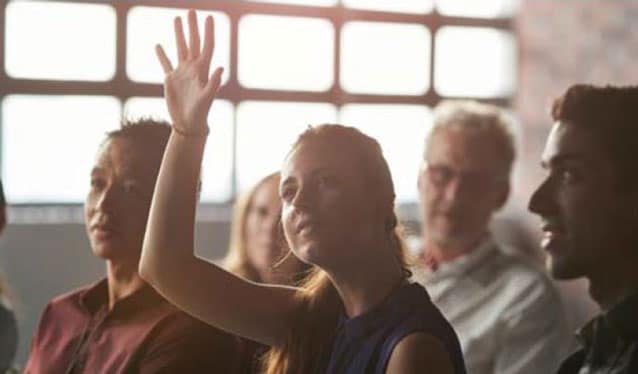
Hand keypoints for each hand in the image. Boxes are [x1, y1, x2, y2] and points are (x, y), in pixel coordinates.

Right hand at [155, 10, 222, 132]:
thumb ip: (214, 83)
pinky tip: (158, 45)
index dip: (208, 32)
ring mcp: (182, 73)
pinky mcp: (171, 80)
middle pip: (193, 42)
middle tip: (191, 10)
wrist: (188, 124)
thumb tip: (220, 67)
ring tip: (177, 19)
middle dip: (192, 27)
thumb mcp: (207, 98)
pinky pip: (166, 63)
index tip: (209, 17)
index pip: (207, 46)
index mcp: (203, 70)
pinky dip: (162, 54)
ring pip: (180, 48)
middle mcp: (193, 68)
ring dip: (179, 34)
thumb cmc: (200, 113)